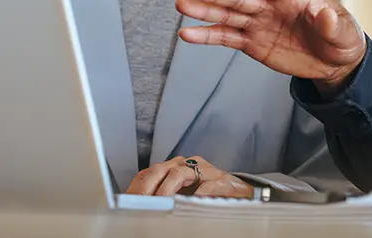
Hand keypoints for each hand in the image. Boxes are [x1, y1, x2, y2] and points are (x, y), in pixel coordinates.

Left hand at [125, 156, 252, 197]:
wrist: (241, 192)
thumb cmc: (209, 193)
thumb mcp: (183, 193)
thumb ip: (166, 195)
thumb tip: (141, 207)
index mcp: (177, 166)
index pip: (151, 171)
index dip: (139, 186)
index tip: (130, 200)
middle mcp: (189, 164)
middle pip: (161, 169)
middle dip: (149, 187)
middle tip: (142, 203)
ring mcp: (206, 170)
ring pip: (180, 173)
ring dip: (167, 189)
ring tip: (161, 203)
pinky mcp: (222, 180)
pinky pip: (208, 184)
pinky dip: (198, 192)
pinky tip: (191, 201)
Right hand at [176, 0, 366, 91]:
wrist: (335, 63)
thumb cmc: (343, 39)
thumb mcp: (346, 34)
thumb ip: (334, 25)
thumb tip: (325, 15)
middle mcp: (271, 5)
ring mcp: (258, 22)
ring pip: (227, 14)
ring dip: (204, 10)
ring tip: (181, 5)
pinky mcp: (251, 42)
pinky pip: (226, 37)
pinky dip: (207, 36)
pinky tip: (187, 34)